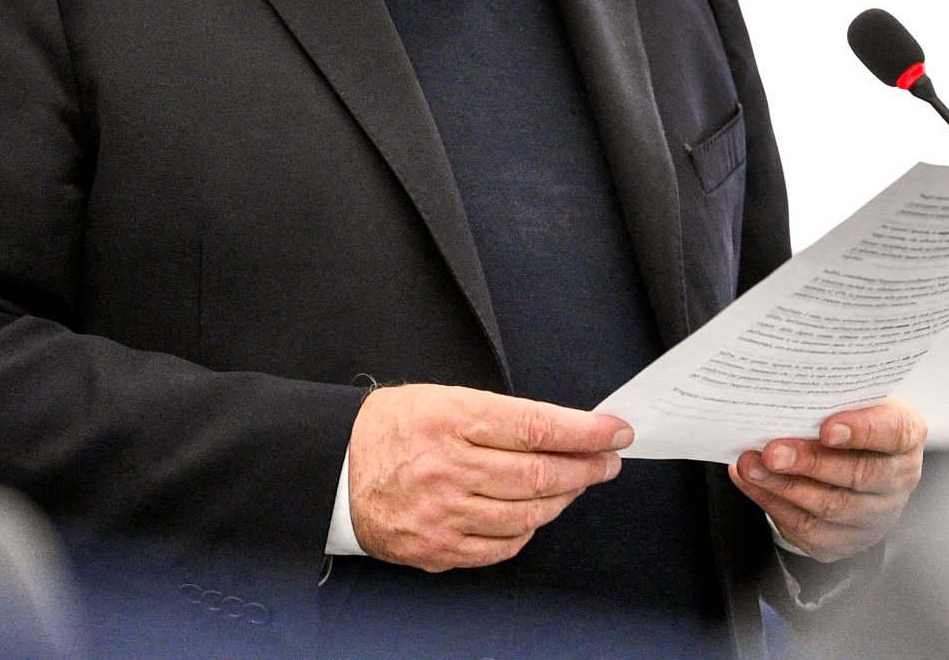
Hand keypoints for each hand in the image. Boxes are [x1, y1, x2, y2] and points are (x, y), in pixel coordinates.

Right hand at [347, 383, 631, 571]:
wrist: (334, 471)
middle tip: (608, 459)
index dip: (582, 431)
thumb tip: (557, 430)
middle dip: (585, 466)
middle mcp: (447, 468)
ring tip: (575, 482)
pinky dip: (528, 531)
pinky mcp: (439, 549)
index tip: (613, 430)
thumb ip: (495, 415)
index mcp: (447, 418)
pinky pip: (502, 546)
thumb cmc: (388, 428)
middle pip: (538, 473)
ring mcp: (444, 514)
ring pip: (528, 515)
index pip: (533, 426)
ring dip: (562, 498)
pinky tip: (536, 513)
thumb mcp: (437, 398)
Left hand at [728, 396, 926, 561]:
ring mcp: (874, 515)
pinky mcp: (844, 539)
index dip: (863, 431)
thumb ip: (830, 394)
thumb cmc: (848, 419)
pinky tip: (751, 482)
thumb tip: (785, 386)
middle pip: (858, 476)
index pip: (894, 433)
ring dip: (784, 486)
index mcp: (904, 436)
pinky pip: (808, 528)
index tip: (827, 429)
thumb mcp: (850, 397)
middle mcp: (896, 479)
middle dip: (810, 463)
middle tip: (772, 452)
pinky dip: (773, 503)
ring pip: (830, 507)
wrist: (856, 462)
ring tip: (750, 465)